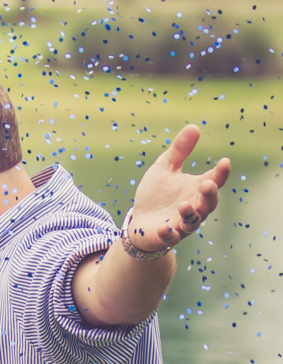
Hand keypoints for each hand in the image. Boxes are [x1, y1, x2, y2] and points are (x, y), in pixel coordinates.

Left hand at [128, 125, 230, 251]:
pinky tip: (165, 227)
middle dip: (209, 195)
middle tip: (207, 184)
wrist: (140, 220)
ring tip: (184, 204)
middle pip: (209, 203)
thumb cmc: (157, 193)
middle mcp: (193, 207)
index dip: (221, 173)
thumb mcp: (165, 167)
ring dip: (190, 214)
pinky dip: (169, 233)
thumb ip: (180, 150)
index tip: (225, 161)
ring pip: (192, 222)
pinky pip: (171, 237)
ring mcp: (181, 223)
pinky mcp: (166, 235)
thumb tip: (195, 126)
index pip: (214, 180)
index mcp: (195, 189)